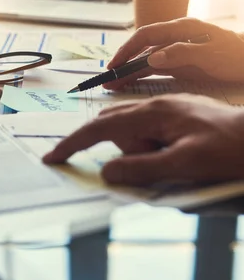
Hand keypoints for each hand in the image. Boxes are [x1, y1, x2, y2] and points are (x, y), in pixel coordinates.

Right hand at [43, 95, 243, 185]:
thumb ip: (142, 168)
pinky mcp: (176, 117)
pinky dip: (150, 148)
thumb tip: (106, 173)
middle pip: (114, 128)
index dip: (73, 144)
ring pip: (132, 133)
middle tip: (156, 164)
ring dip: (143, 152)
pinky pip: (148, 133)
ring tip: (178, 160)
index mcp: (153, 113)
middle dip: (122, 151)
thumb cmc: (229, 148)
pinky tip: (174, 154)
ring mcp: (167, 110)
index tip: (53, 157)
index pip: (99, 128)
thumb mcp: (185, 163)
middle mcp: (155, 107)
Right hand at [104, 18, 243, 89]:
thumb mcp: (213, 55)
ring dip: (128, 73)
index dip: (128, 49)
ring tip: (112, 86)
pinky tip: (127, 84)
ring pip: (145, 61)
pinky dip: (139, 76)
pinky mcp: (178, 64)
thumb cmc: (237, 56)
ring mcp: (175, 51)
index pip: (146, 36)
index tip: (115, 65)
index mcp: (182, 29)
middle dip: (123, 64)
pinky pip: (153, 70)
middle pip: (141, 49)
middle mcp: (174, 38)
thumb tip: (152, 59)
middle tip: (107, 80)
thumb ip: (183, 54)